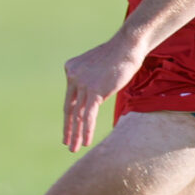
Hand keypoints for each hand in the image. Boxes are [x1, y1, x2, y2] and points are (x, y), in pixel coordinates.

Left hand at [62, 34, 147, 152]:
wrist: (127, 46)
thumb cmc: (117, 56)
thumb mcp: (97, 68)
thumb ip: (90, 81)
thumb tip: (92, 98)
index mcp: (70, 69)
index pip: (69, 99)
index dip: (69, 117)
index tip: (68, 131)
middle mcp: (72, 76)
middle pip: (70, 108)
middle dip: (69, 128)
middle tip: (67, 144)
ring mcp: (82, 83)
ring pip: (78, 114)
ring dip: (76, 134)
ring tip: (74, 148)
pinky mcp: (94, 90)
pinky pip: (88, 115)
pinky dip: (87, 130)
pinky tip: (86, 142)